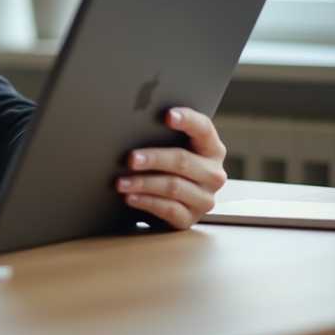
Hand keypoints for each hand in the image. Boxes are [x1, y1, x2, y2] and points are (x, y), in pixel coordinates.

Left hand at [116, 107, 227, 229]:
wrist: (172, 200)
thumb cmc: (168, 165)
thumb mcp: (172, 148)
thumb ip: (164, 135)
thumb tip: (134, 122)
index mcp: (212, 149)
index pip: (204, 129)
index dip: (187, 120)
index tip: (168, 115)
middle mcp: (213, 174)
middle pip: (182, 161)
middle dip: (154, 159)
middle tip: (131, 158)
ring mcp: (205, 198)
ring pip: (173, 187)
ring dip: (143, 183)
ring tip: (121, 182)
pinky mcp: (191, 218)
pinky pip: (168, 210)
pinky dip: (146, 202)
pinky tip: (130, 197)